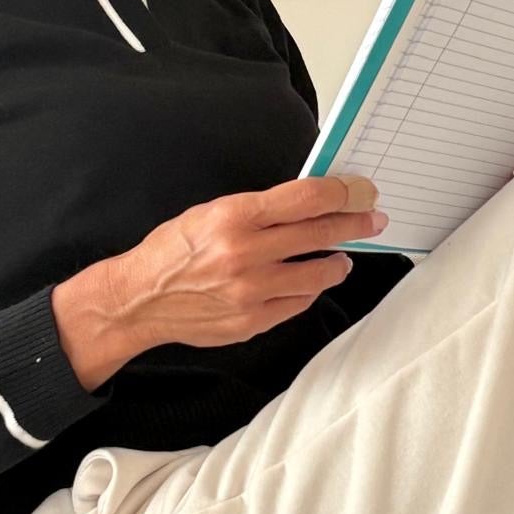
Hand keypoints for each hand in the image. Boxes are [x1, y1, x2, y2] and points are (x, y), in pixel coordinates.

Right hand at [102, 174, 385, 350]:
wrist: (140, 299)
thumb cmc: (174, 250)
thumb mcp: (211, 212)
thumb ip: (261, 209)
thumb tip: (312, 202)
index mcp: (234, 217)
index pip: (307, 198)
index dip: (343, 193)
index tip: (361, 192)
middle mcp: (245, 253)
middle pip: (321, 233)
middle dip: (355, 224)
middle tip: (373, 220)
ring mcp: (251, 292)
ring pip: (318, 275)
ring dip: (337, 263)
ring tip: (341, 257)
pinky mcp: (253, 321)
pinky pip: (299, 304)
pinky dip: (309, 290)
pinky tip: (310, 282)